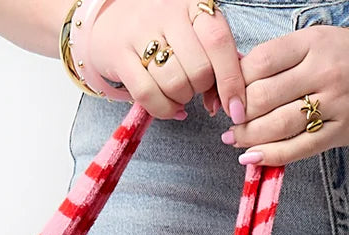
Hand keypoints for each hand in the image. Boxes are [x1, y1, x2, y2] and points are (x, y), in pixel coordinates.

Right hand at [88, 0, 249, 122]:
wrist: (111, 20)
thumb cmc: (162, 31)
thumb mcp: (194, 34)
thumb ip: (216, 62)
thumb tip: (229, 103)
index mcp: (193, 3)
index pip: (219, 42)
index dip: (231, 80)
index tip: (237, 108)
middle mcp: (168, 12)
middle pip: (199, 69)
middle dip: (201, 89)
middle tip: (193, 86)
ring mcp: (140, 32)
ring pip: (175, 83)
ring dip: (182, 99)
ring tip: (178, 93)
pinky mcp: (119, 55)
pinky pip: (147, 94)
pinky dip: (164, 110)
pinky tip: (171, 109)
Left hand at [222, 26, 348, 162]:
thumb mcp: (320, 42)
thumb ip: (284, 58)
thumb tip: (238, 77)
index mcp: (314, 42)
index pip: (260, 63)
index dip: (236, 83)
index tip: (230, 95)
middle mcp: (323, 70)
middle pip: (263, 97)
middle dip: (239, 113)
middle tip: (232, 121)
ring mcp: (335, 103)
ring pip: (277, 126)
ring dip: (248, 137)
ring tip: (236, 140)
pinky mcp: (343, 131)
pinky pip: (298, 149)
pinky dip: (270, 156)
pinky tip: (252, 158)